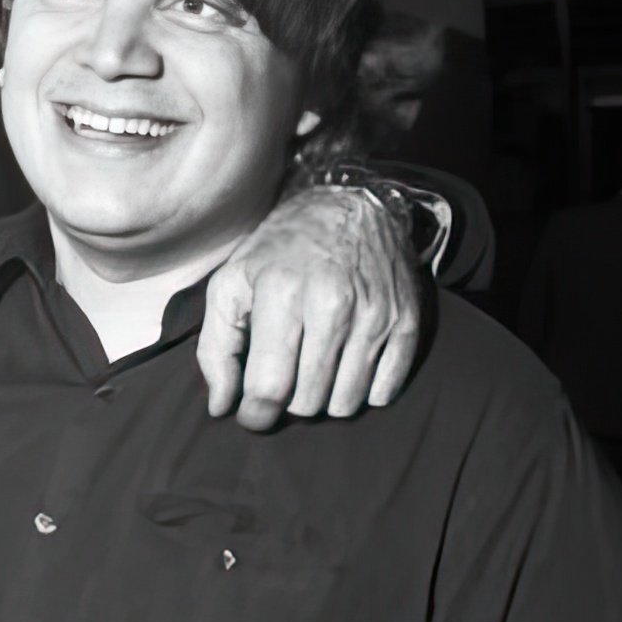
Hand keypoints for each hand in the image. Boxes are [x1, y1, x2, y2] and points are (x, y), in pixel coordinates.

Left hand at [196, 186, 422, 429]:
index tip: (250, 413)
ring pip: (346, 403)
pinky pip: (384, 392)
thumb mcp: (231, 285)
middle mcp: (332, 304)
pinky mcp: (406, 322)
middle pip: (308, 402)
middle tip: (284, 376)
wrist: (350, 207)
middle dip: (289, 401)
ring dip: (325, 399)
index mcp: (282, 293)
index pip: (269, 387)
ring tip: (313, 369)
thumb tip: (222, 407)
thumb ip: (216, 349)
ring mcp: (374, 314)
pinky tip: (345, 365)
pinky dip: (362, 391)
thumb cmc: (279, 252)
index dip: (254, 414)